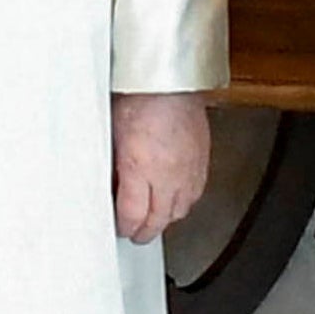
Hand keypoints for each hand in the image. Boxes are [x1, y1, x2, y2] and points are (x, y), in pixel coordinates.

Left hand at [108, 91, 210, 244]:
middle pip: (160, 219)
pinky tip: (176, 199)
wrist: (168, 80)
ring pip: (180, 210)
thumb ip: (115, 167)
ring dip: (166, 218)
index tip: (121, 228)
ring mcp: (188, 168)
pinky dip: (184, 201)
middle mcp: (167, 173)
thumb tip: (112, 187)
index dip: (126, 227)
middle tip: (137, 233)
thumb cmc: (137, 97)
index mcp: (139, 167)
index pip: (133, 214)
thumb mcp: (112, 135)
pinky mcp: (202, 160)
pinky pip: (196, 193)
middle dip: (146, 230)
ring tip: (155, 218)